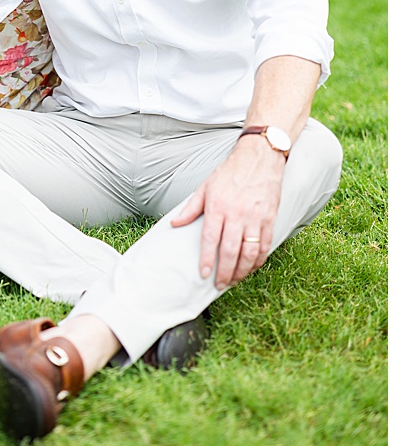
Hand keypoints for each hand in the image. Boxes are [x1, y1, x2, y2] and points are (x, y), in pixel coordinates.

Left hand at [170, 135, 285, 287]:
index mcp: (217, 206)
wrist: (258, 160)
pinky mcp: (270, 220)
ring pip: (249, 252)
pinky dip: (258, 261)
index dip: (207, 259)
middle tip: (220, 285)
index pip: (210, 238)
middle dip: (225, 271)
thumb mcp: (205, 187)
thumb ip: (191, 208)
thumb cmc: (229, 173)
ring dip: (242, 271)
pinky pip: (264, 246)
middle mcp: (236, 214)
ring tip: (234, 280)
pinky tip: (251, 267)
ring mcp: (255, 218)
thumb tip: (175, 223)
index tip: (204, 274)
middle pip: (230, 250)